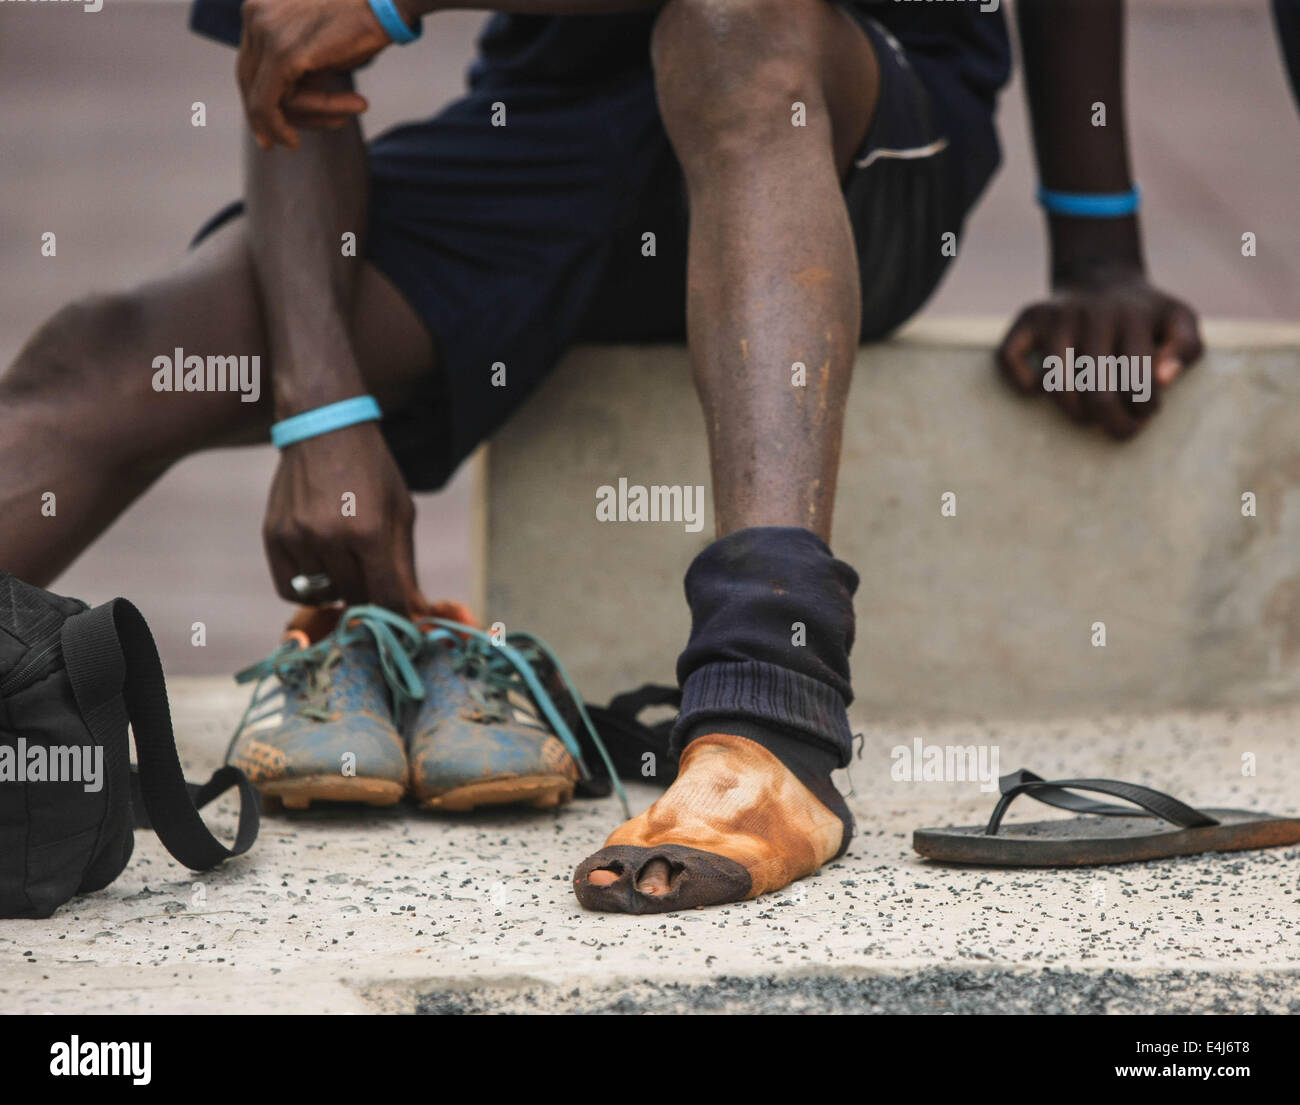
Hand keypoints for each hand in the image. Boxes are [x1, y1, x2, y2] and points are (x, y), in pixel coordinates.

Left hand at [237, 0, 395, 149]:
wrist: (383, 9)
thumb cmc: (359, 28)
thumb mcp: (316, 48)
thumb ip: (294, 68)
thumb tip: (282, 108)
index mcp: (259, 8)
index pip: (247, 63)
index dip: (254, 99)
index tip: (266, 131)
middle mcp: (255, 15)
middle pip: (248, 80)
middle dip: (264, 117)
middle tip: (278, 144)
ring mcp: (266, 33)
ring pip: (265, 97)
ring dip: (304, 118)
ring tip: (342, 119)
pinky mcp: (283, 54)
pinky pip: (269, 104)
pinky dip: (279, 127)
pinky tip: (293, 142)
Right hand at [263, 421, 420, 612]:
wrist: (323, 429)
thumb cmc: (372, 470)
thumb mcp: (400, 511)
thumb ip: (405, 563)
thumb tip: (414, 609)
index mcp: (369, 530)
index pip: (386, 597)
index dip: (398, 615)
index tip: (403, 622)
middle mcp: (330, 537)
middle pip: (356, 598)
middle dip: (371, 599)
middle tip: (377, 588)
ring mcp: (298, 538)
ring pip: (323, 596)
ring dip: (339, 590)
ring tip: (348, 564)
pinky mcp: (274, 536)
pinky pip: (289, 589)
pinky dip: (307, 591)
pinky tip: (322, 573)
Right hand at [997, 271, 1203, 438]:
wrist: (1101, 273)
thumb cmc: (1144, 313)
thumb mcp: (1180, 321)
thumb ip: (1186, 348)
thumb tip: (1163, 378)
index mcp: (1135, 317)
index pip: (1140, 383)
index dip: (1145, 409)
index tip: (1145, 410)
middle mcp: (1094, 314)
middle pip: (1098, 394)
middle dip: (1113, 424)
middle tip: (1120, 428)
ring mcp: (1057, 316)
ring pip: (1057, 386)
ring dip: (1074, 413)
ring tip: (1088, 414)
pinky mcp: (1029, 317)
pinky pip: (1010, 358)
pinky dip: (1022, 383)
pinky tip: (1038, 389)